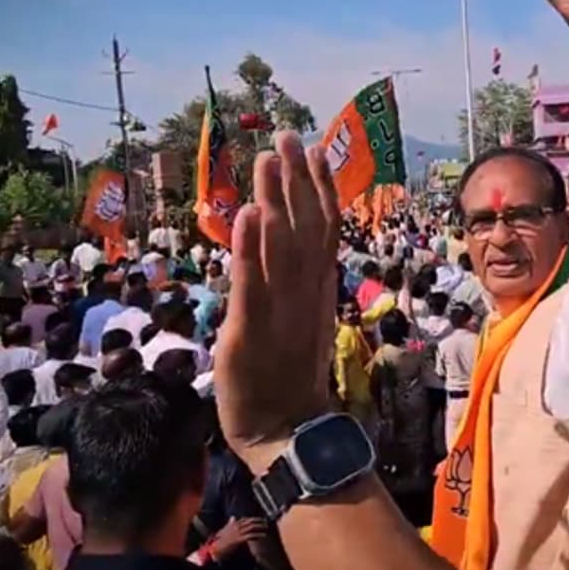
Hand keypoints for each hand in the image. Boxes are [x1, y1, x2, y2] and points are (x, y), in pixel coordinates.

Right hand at [213, 517, 266, 558]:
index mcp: (233, 524)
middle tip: (265, 522)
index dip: (253, 519)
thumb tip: (232, 517)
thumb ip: (229, 523)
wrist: (216, 549)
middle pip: (250, 521)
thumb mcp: (224, 530)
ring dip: (260, 527)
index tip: (259, 519)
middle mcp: (236, 527)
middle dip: (259, 521)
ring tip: (266, 527)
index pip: (245, 519)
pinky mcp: (239, 539)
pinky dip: (258, 535)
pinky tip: (263, 535)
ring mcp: (238, 533)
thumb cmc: (220, 540)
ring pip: (251, 527)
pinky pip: (250, 535)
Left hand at [214, 131, 341, 474]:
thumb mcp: (299, 324)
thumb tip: (289, 249)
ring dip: (274, 200)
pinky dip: (248, 249)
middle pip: (303, 228)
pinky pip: (251, 284)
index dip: (319, 188)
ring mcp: (279, 312)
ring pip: (279, 247)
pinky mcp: (249, 332)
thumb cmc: (287, 380)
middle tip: (284, 135)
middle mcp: (303, 294)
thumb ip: (297, 285)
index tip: (314, 151)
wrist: (286, 433)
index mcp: (316, 290)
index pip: (323, 230)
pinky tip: (245, 214)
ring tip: (267, 159)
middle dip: (295, 180)